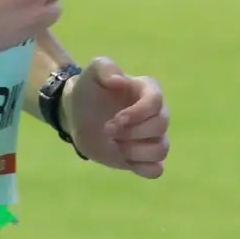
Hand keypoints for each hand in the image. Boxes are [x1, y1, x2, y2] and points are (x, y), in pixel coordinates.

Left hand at [64, 59, 168, 178]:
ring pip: (161, 150)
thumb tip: (121, 81)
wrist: (78, 115)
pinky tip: (123, 158)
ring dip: (134, 151)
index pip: (156, 102)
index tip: (116, 119)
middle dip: (131, 133)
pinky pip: (156, 170)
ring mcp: (151, 138)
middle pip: (160, 127)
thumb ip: (106, 68)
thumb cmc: (89, 90)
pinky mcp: (144, 158)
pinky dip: (142, 168)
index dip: (138, 113)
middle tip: (107, 130)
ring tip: (114, 144)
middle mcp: (156, 114)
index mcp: (148, 91)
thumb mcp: (93, 72)